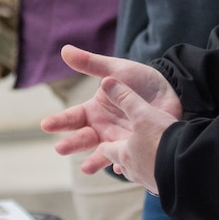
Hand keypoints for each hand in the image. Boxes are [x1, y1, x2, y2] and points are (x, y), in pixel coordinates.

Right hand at [42, 45, 181, 172]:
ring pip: (102, 153)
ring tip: (86, 169)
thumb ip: (91, 64)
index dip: (59, 121)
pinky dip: (124, 164)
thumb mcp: (115, 69)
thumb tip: (64, 50)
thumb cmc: (141, 79)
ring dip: (94, 161)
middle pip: (83, 138)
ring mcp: (118, 140)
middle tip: (60, 148)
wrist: (172, 90)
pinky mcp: (136, 147)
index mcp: (94, 110)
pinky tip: (120, 168)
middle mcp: (102, 128)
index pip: (72, 117)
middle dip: (71, 144)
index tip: (46, 125)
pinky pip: (128, 158)